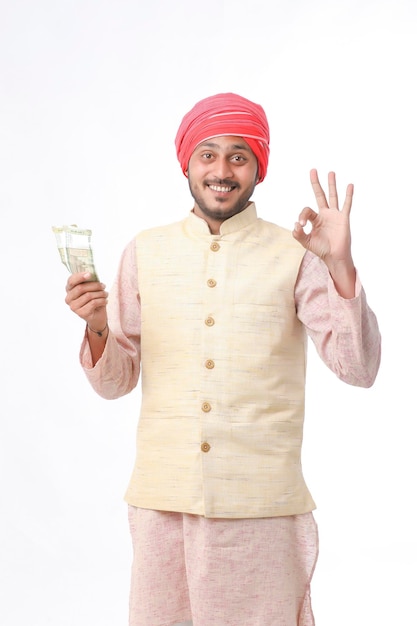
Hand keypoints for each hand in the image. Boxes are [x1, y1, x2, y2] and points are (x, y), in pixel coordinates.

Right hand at [65, 271, 107, 330]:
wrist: (97, 316)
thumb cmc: (94, 300)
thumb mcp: (91, 289)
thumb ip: (89, 282)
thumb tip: (92, 274)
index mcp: (69, 290)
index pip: (71, 281)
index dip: (80, 276)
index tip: (90, 274)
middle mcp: (69, 298)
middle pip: (81, 288)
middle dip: (95, 285)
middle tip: (103, 286)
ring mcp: (73, 307)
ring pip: (88, 295)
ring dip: (100, 293)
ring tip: (105, 294)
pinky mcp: (80, 313)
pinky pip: (93, 303)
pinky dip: (102, 301)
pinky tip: (105, 301)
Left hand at [293, 169, 355, 297]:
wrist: (334, 256)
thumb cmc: (321, 249)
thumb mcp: (306, 242)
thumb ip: (298, 234)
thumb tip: (295, 224)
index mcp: (315, 219)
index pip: (306, 210)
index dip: (302, 215)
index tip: (301, 225)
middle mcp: (325, 214)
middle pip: (320, 195)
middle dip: (316, 183)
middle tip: (313, 170)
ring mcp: (335, 215)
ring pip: (333, 196)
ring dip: (332, 184)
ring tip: (331, 172)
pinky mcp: (343, 218)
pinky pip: (346, 204)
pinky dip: (348, 195)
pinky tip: (350, 185)